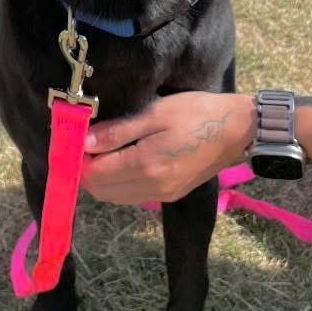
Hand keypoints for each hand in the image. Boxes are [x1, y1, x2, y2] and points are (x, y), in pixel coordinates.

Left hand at [81, 92, 255, 205]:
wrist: (237, 130)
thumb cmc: (196, 113)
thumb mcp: (155, 113)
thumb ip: (118, 131)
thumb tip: (83, 143)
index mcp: (146, 166)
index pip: (94, 174)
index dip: (78, 160)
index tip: (74, 139)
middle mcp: (151, 188)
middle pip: (101, 190)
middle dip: (87, 170)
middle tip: (86, 144)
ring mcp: (162, 195)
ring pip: (115, 197)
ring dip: (102, 179)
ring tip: (103, 151)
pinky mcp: (171, 194)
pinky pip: (132, 196)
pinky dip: (119, 184)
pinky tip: (122, 161)